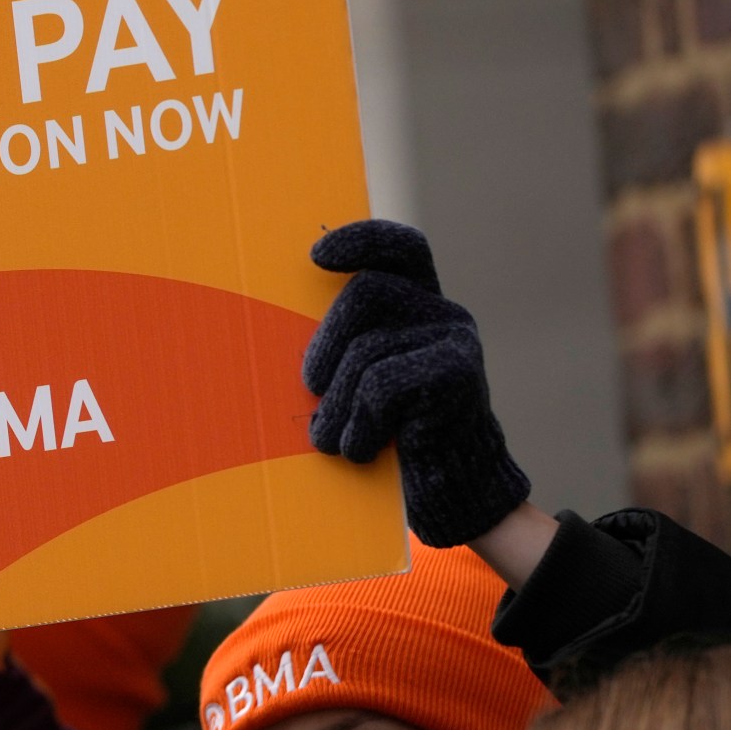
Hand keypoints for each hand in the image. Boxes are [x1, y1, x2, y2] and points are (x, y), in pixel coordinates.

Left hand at [303, 220, 529, 547]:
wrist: (452, 489)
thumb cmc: (392, 434)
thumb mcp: (362, 381)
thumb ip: (346, 346)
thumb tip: (269, 325)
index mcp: (418, 303)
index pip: (400, 248)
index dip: (362, 240)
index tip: (316, 258)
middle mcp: (443, 312)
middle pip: (365, 295)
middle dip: (325, 344)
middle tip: (309, 389)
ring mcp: (457, 340)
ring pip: (368, 350)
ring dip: (336, 404)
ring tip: (328, 440)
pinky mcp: (460, 375)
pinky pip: (383, 386)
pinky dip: (360, 424)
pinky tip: (359, 450)